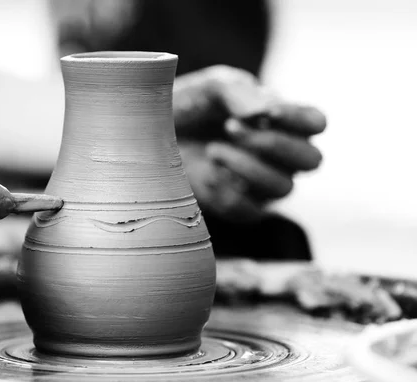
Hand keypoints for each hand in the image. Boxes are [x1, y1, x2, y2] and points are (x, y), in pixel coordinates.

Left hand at [173, 65, 325, 221]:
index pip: (316, 123)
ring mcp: (261, 184)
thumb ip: (239, 92)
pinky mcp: (237, 207)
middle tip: (230, 127)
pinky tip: (206, 172)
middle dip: (273, 143)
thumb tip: (264, 113)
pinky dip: (227, 190)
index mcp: (281, 121)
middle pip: (311, 160)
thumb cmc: (188, 106)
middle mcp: (279, 155)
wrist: (149, 133)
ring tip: (213, 149)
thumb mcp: (211, 88)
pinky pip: (250, 209)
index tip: (268, 112)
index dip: (300, 119)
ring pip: (283, 188)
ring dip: (248, 166)